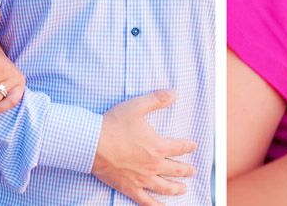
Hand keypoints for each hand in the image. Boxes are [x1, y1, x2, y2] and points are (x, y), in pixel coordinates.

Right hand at [92, 89, 196, 205]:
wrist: (93, 144)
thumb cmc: (115, 124)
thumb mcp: (138, 106)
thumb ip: (158, 99)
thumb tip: (175, 92)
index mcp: (158, 146)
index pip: (179, 147)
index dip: (188, 146)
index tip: (193, 146)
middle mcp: (154, 165)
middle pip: (175, 169)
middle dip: (186, 170)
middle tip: (193, 171)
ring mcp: (142, 179)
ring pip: (165, 187)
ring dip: (176, 189)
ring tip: (184, 189)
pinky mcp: (130, 188)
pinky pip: (146, 201)